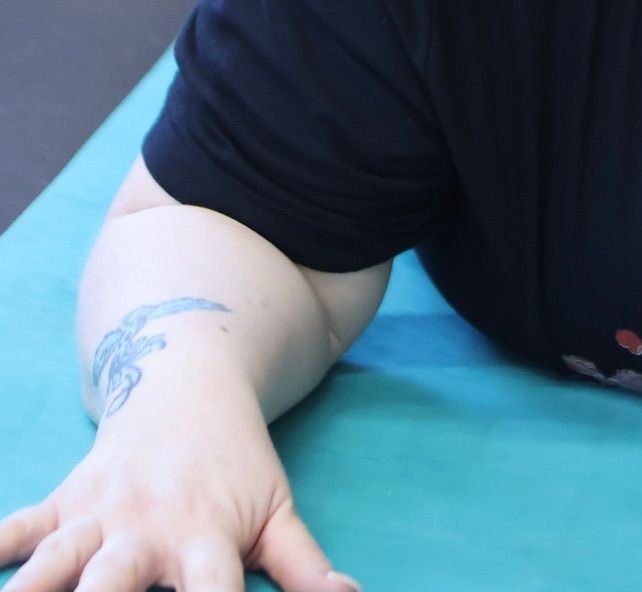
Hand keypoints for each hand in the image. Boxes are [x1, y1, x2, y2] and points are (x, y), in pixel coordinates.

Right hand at [0, 380, 358, 591]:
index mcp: (204, 537)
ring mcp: (99, 513)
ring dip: (36, 590)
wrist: (186, 379)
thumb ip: (304, 567)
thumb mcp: (274, 510)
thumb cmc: (236, 462)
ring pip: (56, 561)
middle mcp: (147, 528)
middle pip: (114, 583)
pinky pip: (18, 525)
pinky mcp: (63, 501)